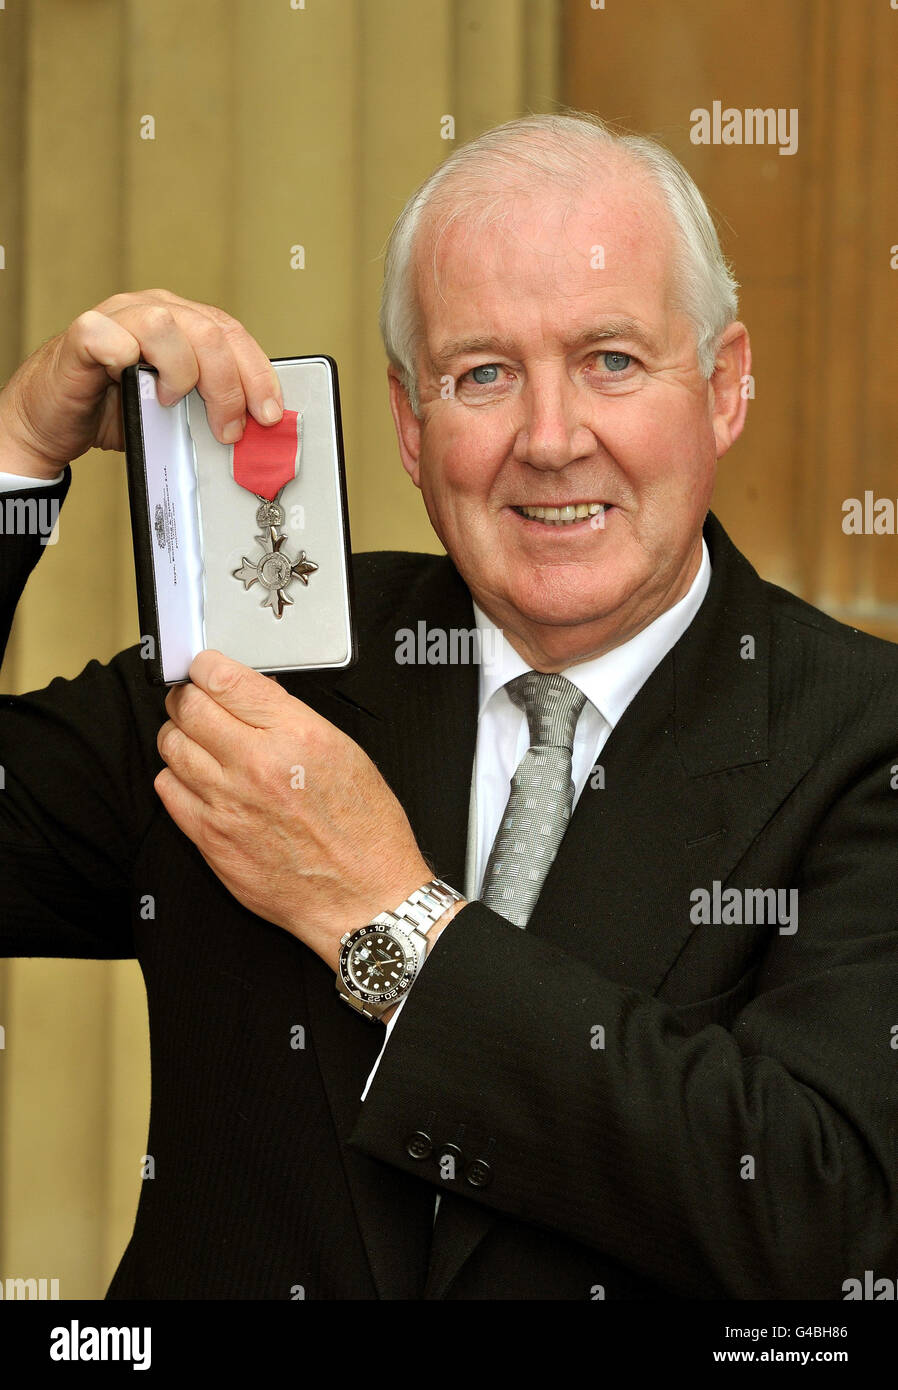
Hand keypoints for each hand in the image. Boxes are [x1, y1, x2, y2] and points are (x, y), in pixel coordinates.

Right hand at [0, 287, 282, 477]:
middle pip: (209, 331)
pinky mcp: (82, 335)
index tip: (269, 413)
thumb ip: (211, 407)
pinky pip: (111, 336)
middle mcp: (150, 311)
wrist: (52, 422)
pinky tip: (132, 383)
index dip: (258, 374)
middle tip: (227, 428)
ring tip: (172, 402)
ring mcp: (115, 317)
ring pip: (166, 325)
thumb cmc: (112, 410)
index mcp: (180, 322)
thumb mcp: (176, 411)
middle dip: (229, 387)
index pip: (232, 333)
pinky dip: (127, 359)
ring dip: (181, 372)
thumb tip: (256, 429)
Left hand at [153, 650, 434, 972]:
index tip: (205, 668)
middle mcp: (257, 766)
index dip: (207, 667)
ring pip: (171, 745)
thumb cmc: (365, 832)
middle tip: (195, 699)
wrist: (362, 898)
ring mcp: (228, 804)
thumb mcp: (346, 753)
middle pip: (188, 708)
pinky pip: (168, 789)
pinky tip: (196, 778)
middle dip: (187, 696)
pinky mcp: (210, 838)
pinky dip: (176, 776)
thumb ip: (293, 719)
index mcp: (297, 736)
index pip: (225, 680)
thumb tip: (254, 695)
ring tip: (197, 739)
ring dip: (180, 735)